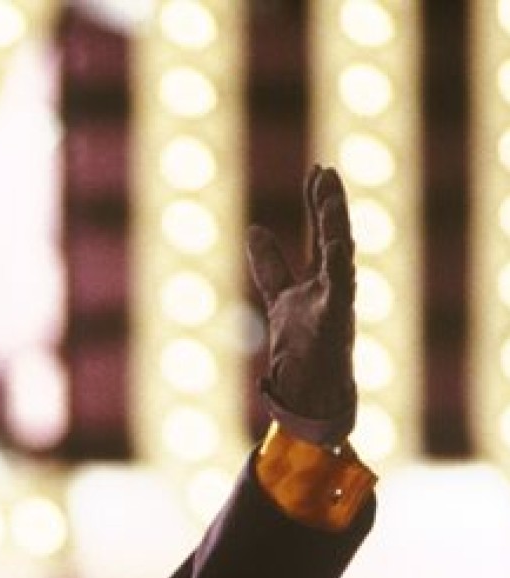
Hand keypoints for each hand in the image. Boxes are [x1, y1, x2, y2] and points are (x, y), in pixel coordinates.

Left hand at [245, 165, 356, 441]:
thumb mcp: (280, 296)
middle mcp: (334, 284)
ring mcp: (337, 303)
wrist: (309, 391)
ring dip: (336, 227)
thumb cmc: (302, 346)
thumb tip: (254, 229)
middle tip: (325, 171)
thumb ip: (271, 264)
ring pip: (341, 258)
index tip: (317, 169)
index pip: (322, 230)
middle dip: (330, 204)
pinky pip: (340, 293)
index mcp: (322, 277)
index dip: (318, 200)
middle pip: (334, 235)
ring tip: (329, 197)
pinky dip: (339, 270)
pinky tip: (337, 246)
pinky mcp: (335, 324)